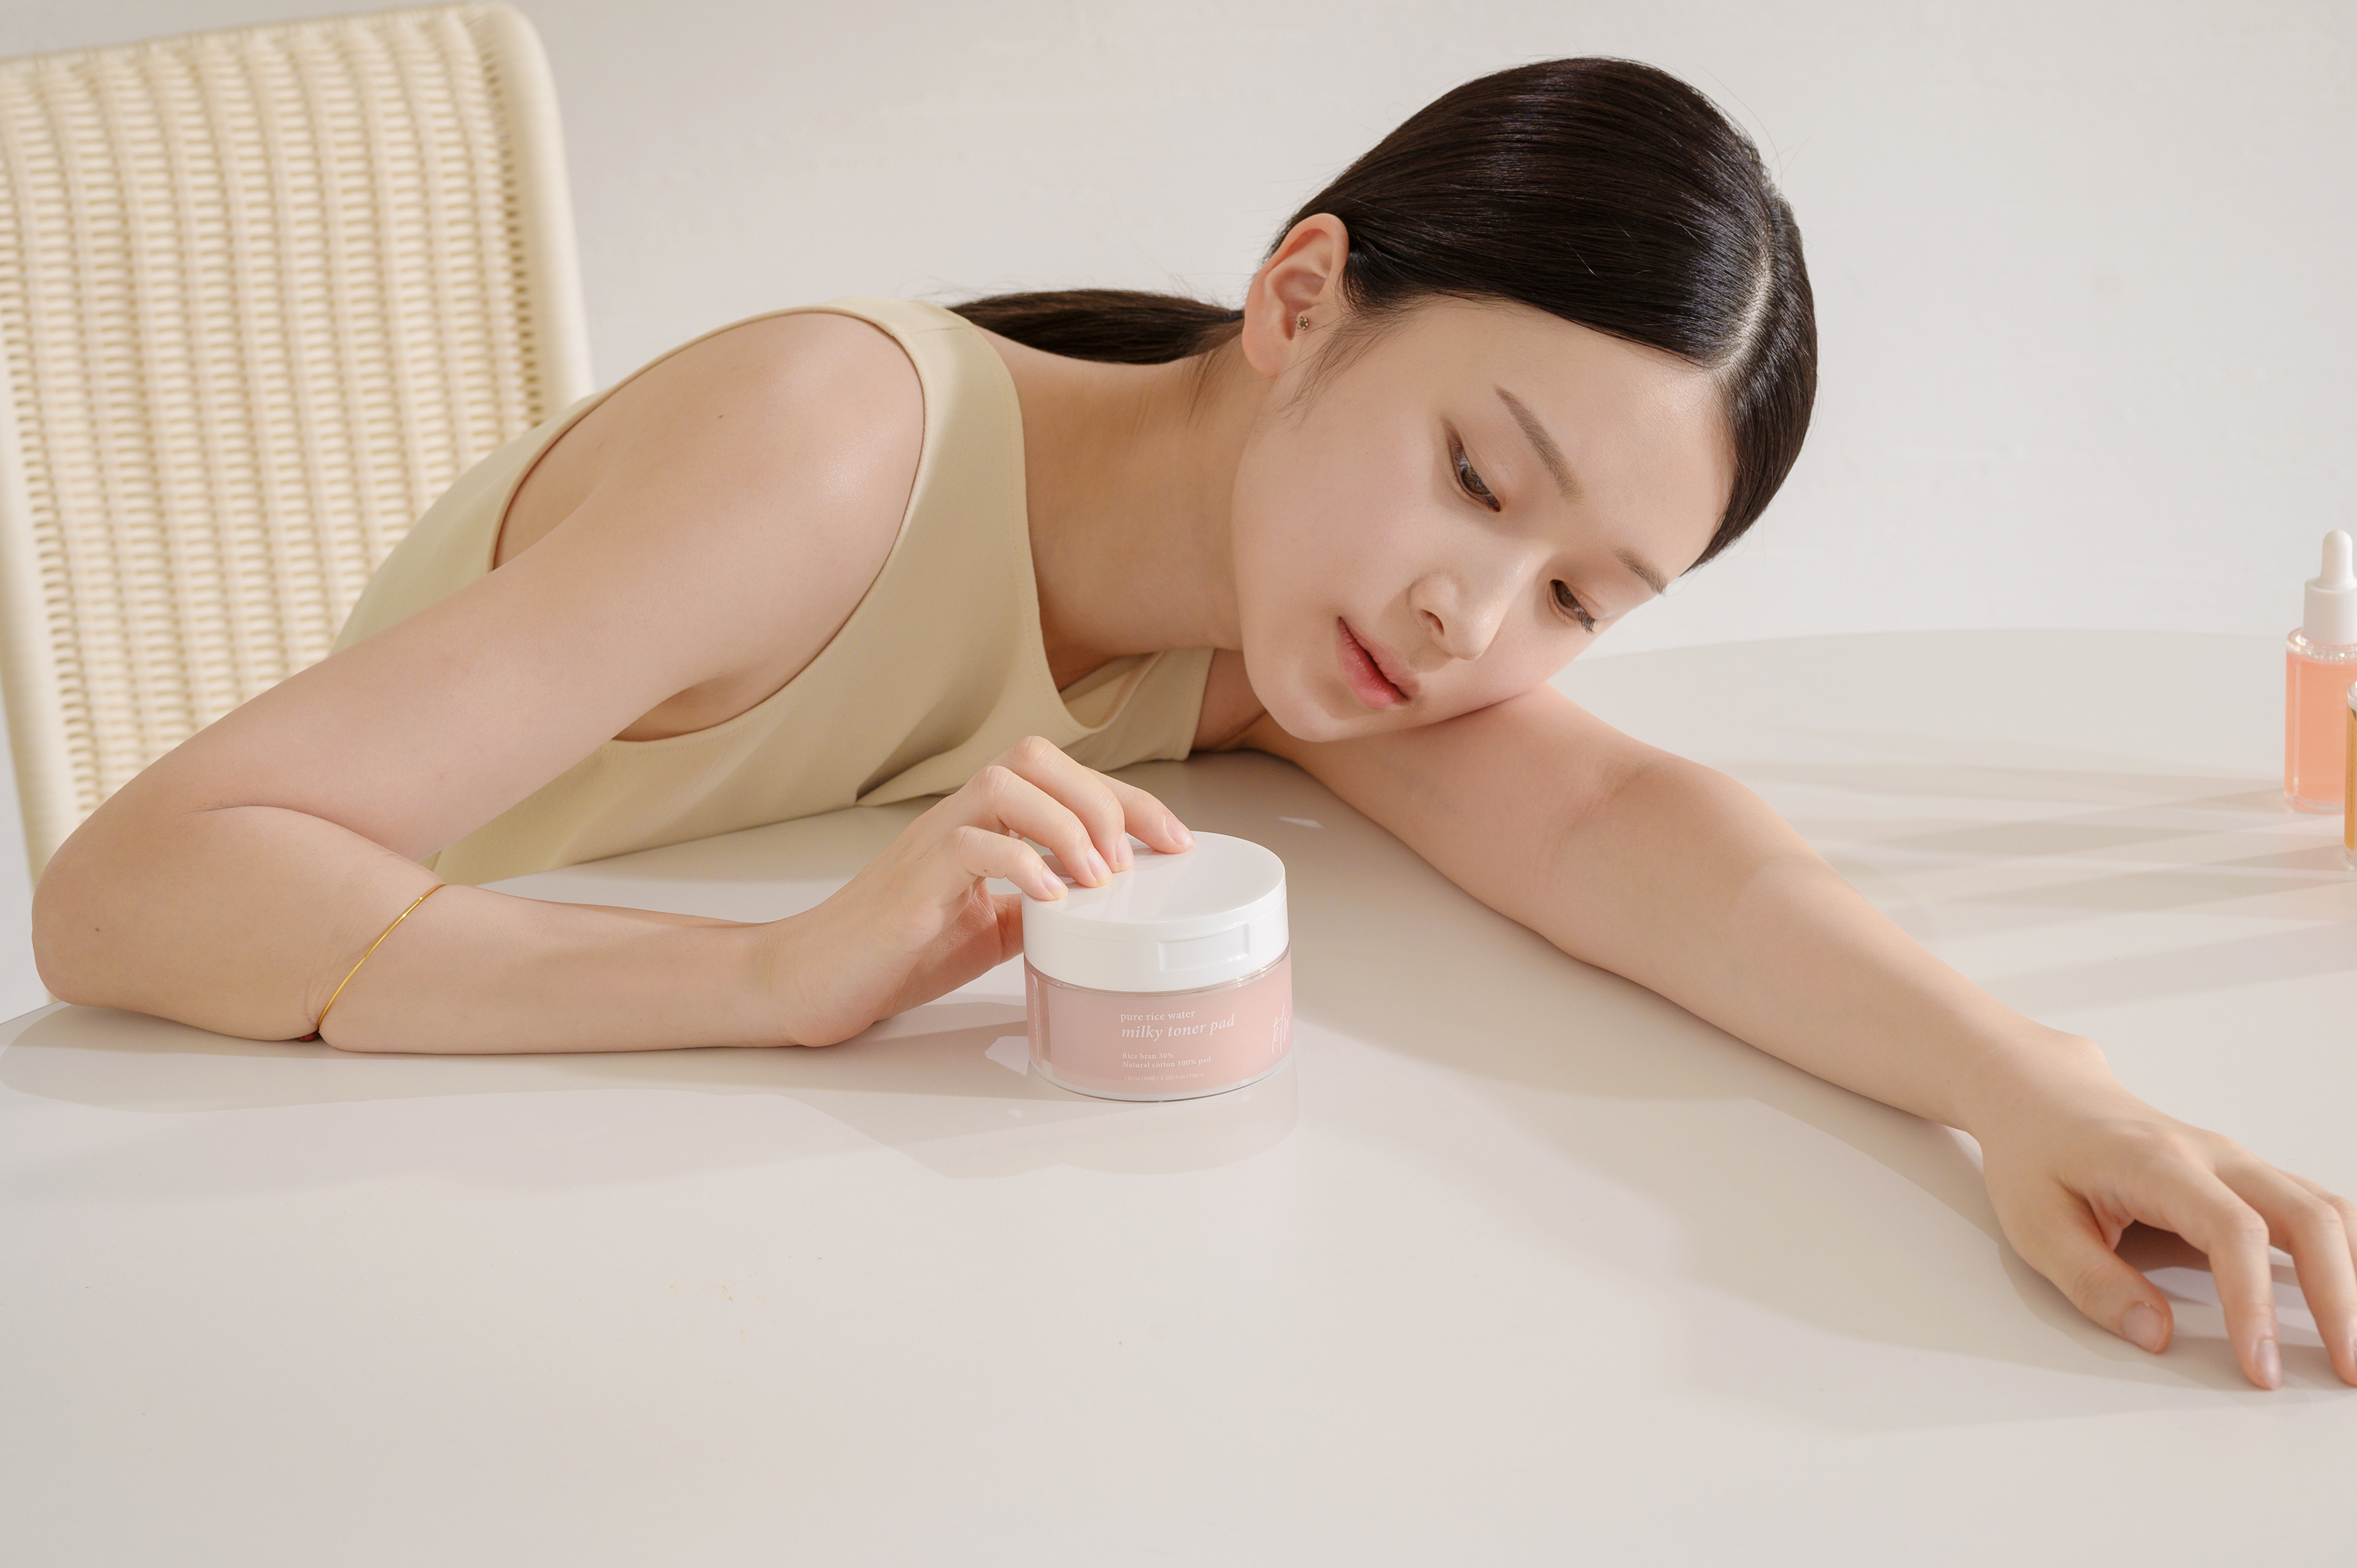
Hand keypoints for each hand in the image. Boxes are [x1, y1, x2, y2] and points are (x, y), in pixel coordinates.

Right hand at [762, 736, 1192, 1046]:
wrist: (814, 978)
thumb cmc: (896, 950)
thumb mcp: (991, 930)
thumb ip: (1039, 910)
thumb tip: (1103, 911)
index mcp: (983, 825)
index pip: (1062, 779)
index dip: (1128, 799)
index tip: (1178, 840)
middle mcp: (959, 818)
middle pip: (1036, 758)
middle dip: (1103, 798)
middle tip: (1137, 859)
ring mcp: (932, 844)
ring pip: (1004, 784)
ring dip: (1067, 823)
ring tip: (1097, 877)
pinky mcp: (913, 882)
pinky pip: (970, 844)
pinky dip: (1019, 862)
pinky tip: (1049, 898)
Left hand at [1973, 1052, 2356, 1388]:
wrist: (2040, 1096)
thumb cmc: (2034, 1155)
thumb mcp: (2034, 1223)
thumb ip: (2092, 1281)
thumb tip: (2157, 1335)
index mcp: (2155, 1163)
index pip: (2231, 1232)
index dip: (2253, 1304)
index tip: (2261, 1367)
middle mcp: (2210, 1155)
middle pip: (2308, 1217)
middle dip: (2339, 1298)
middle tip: (2347, 1370)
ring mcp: (2236, 1162)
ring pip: (2326, 1210)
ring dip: (2354, 1276)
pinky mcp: (2245, 1177)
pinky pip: (2315, 1210)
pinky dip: (2345, 1254)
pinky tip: (2351, 1296)